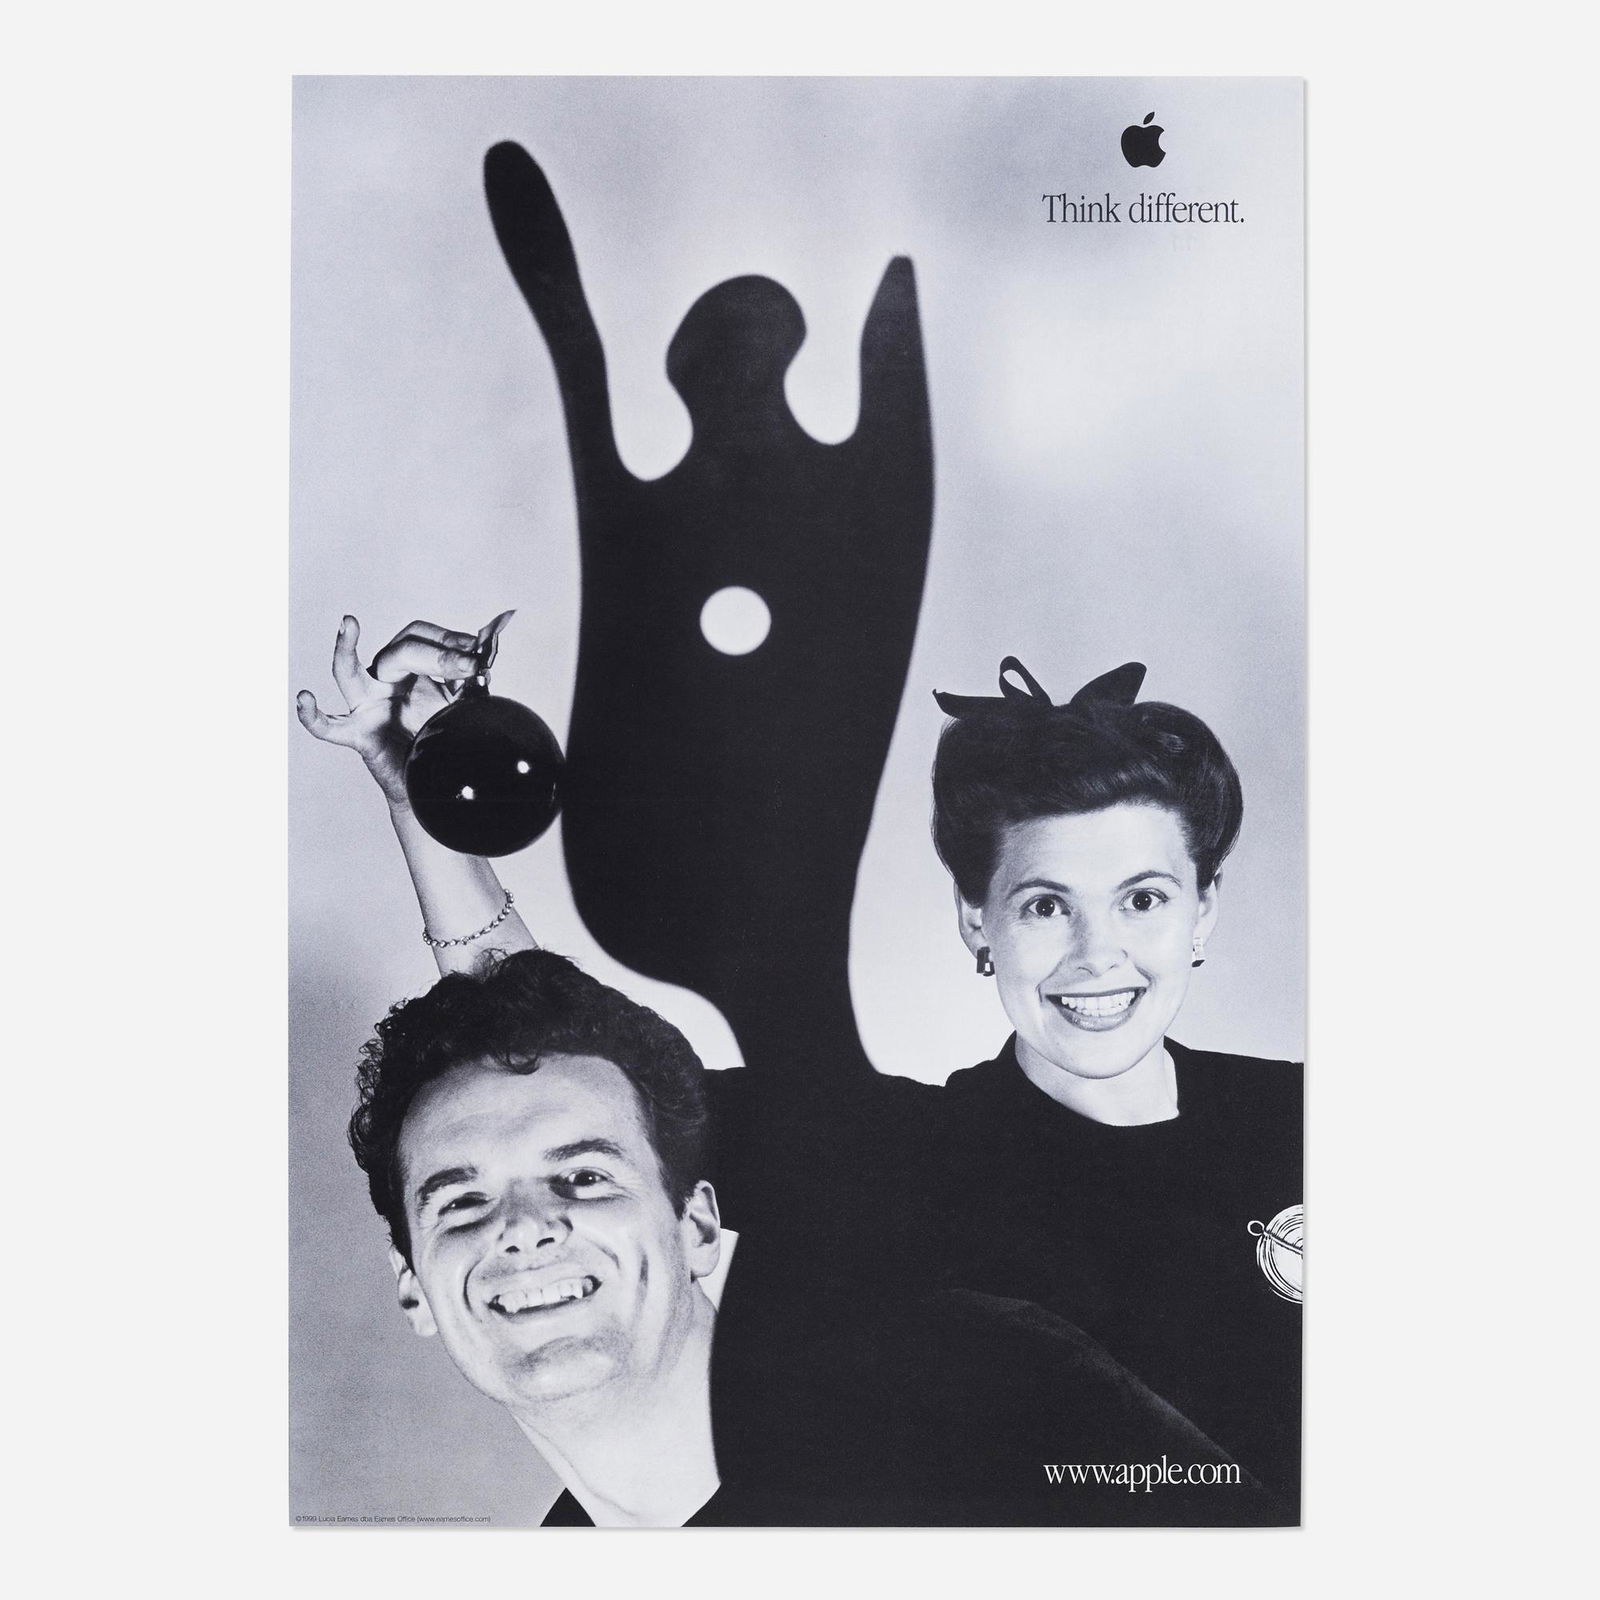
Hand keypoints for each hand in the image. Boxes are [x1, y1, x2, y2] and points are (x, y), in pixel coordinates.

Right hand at [296, 615, 486, 806]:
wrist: (439, 784)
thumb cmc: (445, 738)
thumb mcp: (467, 702)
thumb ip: (475, 674)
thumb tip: (493, 635)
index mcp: (409, 669)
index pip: (419, 637)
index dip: (447, 640)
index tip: (479, 653)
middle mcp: (384, 682)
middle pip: (398, 650)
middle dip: (435, 653)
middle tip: (468, 662)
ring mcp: (367, 706)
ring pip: (348, 673)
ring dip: (344, 648)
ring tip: (348, 624)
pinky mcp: (359, 734)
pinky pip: (328, 726)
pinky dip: (313, 715)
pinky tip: (305, 698)